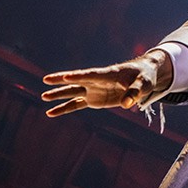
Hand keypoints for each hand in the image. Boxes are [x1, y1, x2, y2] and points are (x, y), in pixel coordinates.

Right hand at [42, 51, 171, 116]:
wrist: (143, 77)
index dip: (79, 76)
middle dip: (61, 81)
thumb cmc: (144, 77)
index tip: (66, 76)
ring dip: (59, 95)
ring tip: (43, 96)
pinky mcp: (94, 100)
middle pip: (76, 81)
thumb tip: (128, 104)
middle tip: (46, 80)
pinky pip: (76, 104)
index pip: (91, 75)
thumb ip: (135, 92)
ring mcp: (93, 90)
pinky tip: (51, 113)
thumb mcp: (144, 84)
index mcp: (108, 74)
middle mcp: (97, 81)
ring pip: (73, 92)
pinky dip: (64, 109)